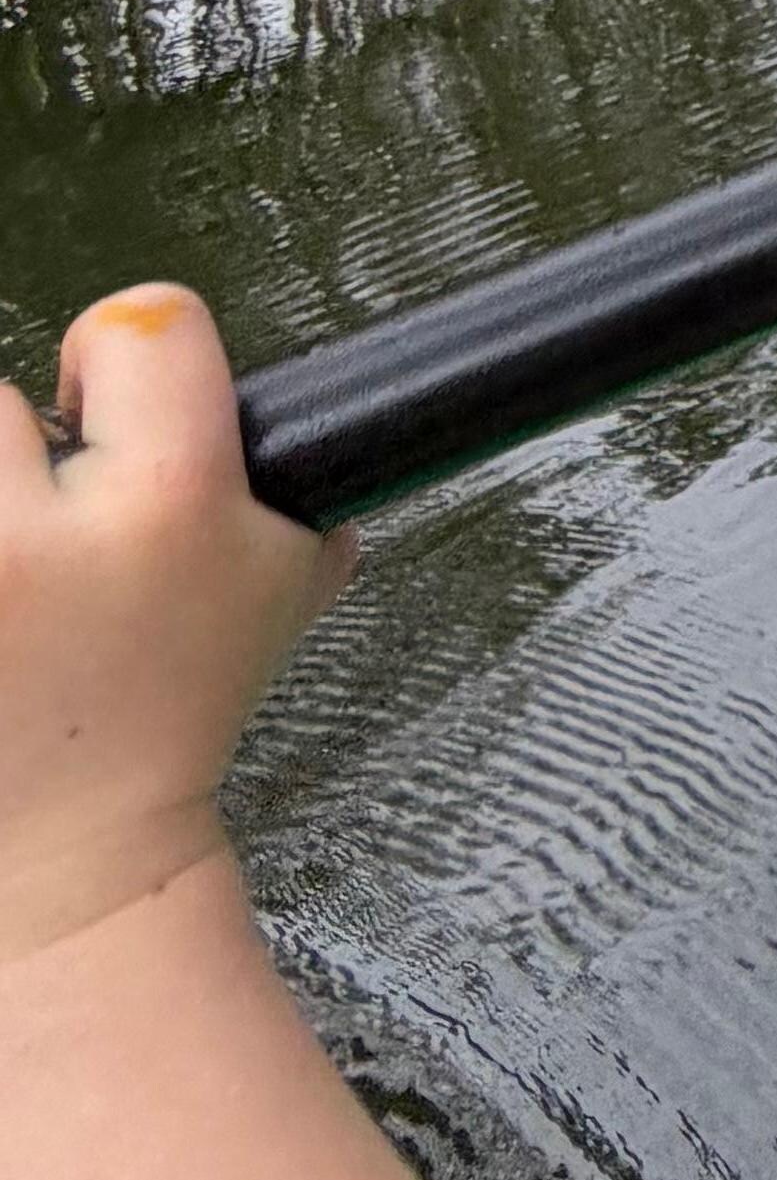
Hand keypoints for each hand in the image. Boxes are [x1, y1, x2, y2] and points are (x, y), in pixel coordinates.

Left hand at [0, 290, 341, 972]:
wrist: (62, 856)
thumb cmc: (170, 720)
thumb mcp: (285, 595)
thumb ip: (309, 499)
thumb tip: (340, 431)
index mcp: (168, 501)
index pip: (140, 323)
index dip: (129, 361)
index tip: (110, 411)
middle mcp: (37, 538)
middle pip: (1, 398)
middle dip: (24, 455)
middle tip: (44, 525)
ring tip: (14, 573)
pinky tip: (2, 614)